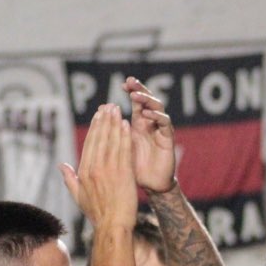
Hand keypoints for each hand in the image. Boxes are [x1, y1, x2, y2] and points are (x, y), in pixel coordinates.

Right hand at [59, 105, 136, 228]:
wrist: (113, 225)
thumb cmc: (97, 213)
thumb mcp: (78, 196)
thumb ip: (69, 179)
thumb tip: (61, 165)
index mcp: (83, 173)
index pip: (89, 144)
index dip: (94, 127)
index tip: (99, 115)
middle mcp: (94, 169)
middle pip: (99, 138)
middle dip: (104, 120)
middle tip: (108, 105)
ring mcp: (109, 170)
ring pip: (111, 141)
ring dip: (114, 123)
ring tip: (117, 110)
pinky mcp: (123, 173)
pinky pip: (124, 150)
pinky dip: (125, 136)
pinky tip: (126, 125)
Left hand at [123, 77, 176, 193]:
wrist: (150, 184)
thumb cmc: (133, 167)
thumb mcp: (119, 148)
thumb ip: (112, 132)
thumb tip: (97, 116)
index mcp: (138, 124)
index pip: (136, 102)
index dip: (131, 92)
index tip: (122, 84)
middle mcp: (151, 123)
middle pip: (147, 100)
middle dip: (139, 89)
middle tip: (130, 81)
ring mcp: (160, 129)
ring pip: (157, 108)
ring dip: (146, 100)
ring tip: (135, 96)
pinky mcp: (168, 138)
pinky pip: (165, 124)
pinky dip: (157, 117)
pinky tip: (147, 114)